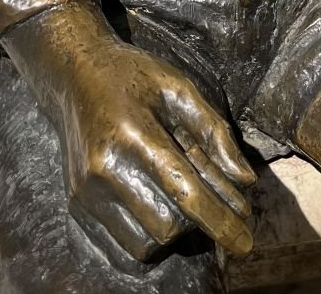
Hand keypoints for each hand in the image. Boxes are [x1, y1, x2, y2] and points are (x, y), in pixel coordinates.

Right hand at [2, 3, 255, 262]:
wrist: (75, 75)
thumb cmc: (133, 76)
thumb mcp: (178, 87)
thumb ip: (214, 131)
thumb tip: (245, 180)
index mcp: (134, 133)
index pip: (184, 192)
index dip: (220, 221)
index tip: (245, 242)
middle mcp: (104, 168)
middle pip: (167, 226)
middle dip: (197, 222)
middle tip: (210, 200)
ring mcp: (85, 191)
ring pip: (144, 245)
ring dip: (171, 232)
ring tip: (178, 199)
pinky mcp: (76, 205)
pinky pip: (119, 246)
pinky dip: (146, 237)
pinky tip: (156, 208)